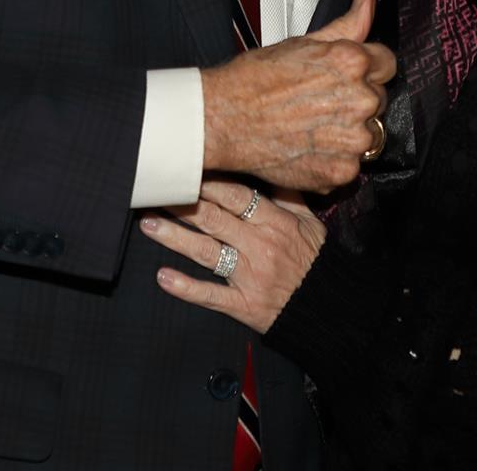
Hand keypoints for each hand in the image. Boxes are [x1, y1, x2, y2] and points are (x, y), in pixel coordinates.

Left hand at [142, 180, 326, 332]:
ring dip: (174, 237)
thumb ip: (288, 197)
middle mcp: (259, 246)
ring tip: (148, 224)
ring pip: (206, 252)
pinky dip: (186, 287)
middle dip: (182, 203)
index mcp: (275, 223)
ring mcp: (249, 276)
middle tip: (156, 190)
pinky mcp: (242, 304)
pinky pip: (210, 295)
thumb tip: (270, 167)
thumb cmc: (316, 262)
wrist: (327, 309)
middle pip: (214, 219)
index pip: (236, 196)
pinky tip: (163, 277)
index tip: (185, 169)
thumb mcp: (310, 224)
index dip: (208, 182)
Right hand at [200, 0, 391, 192]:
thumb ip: (347, 23)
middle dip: (356, 100)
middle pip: (378, 99)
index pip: (387, 63)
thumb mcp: (304, 42)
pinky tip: (308, 147)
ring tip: (312, 126)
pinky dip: (334, 159)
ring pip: (369, 133)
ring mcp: (353, 139)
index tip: (345, 77)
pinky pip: (352, 163)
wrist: (224, 119)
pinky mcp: (342, 170)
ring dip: (349, 132)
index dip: (366, 69)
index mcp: (353, 62)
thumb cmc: (256, 79)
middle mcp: (360, 100)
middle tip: (319, 102)